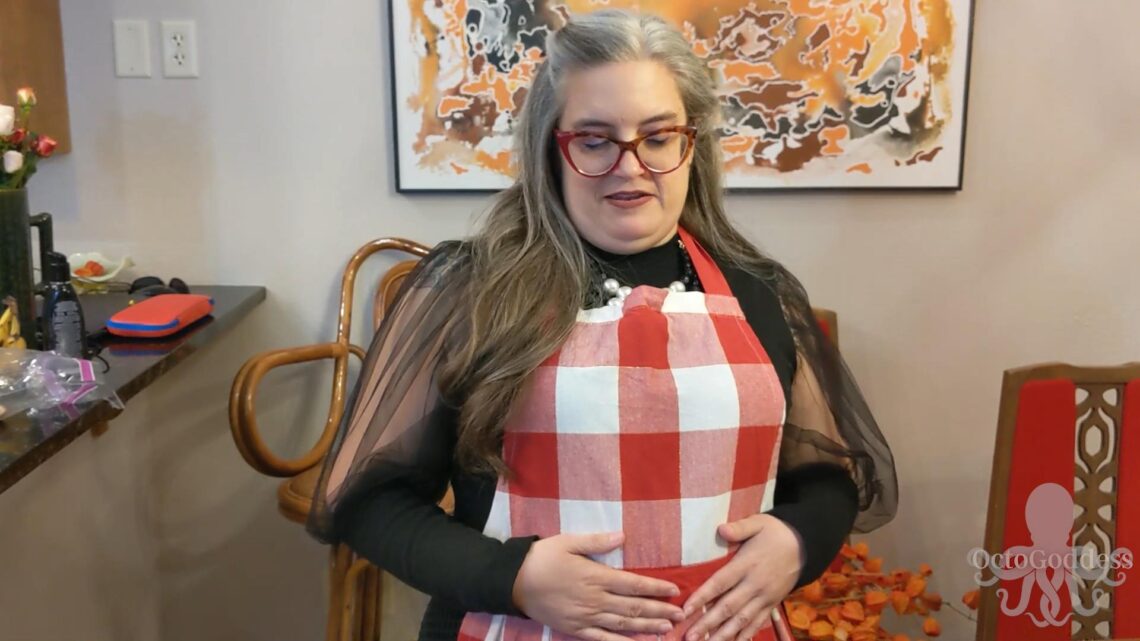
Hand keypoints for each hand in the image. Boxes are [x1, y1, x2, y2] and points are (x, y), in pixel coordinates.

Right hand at [513, 532, 686, 640]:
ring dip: (648, 628)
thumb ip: (597, 541)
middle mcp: (595, 600)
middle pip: (634, 608)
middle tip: (682, 614)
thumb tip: (623, 536)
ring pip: (624, 625)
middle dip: (660, 611)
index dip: (657, 588)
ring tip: (668, 629)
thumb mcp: (568, 542)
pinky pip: (604, 640)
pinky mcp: (576, 630)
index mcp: (596, 576)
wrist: (513, 582)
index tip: (675, 591)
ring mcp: (586, 618)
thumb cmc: (542, 558)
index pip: (634, 584)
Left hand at [682, 515, 802, 640]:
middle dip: (707, 624)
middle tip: (689, 636)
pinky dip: (745, 635)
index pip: (720, 583)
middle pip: (728, 607)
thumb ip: (739, 528)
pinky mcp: (772, 604)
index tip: (686, 610)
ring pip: (741, 620)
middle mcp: (755, 584)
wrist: (804, 545)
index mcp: (747, 564)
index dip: (702, 597)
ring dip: (723, 635)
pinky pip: (757, 623)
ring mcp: (765, 597)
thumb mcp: (758, 523)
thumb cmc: (775, 532)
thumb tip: (721, 529)